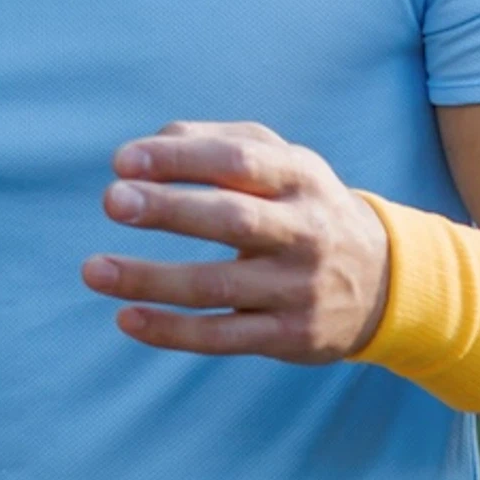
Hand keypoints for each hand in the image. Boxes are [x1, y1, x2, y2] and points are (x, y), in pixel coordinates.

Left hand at [80, 119, 391, 365]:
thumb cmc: (302, 207)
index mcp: (300, 177)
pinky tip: (127, 318)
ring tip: (93, 269)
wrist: (386, 281)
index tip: (124, 160)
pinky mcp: (290, 336)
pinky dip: (172, 331)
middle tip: (112, 201)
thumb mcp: (279, 163)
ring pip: (219, 284)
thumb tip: (145, 148)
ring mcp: (299, 287)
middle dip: (170, 209)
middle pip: (233, 218)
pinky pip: (224, 336)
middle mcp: (305, 231)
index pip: (240, 159)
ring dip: (152, 278)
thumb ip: (214, 142)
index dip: (182, 158)